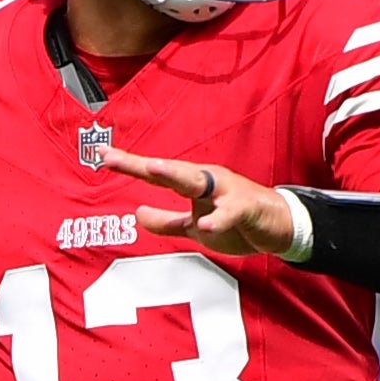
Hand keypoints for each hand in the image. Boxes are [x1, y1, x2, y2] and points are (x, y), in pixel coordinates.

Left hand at [97, 145, 297, 257]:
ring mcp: (227, 192)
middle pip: (170, 171)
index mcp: (193, 183)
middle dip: (141, 164)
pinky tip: (206, 224)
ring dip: (176, 174)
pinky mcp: (246, 207)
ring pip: (199, 181)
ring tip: (155, 169)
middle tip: (112, 158)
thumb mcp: (194, 225)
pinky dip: (218, 217)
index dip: (128, 165)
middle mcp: (207, 181)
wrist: (279, 225)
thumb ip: (167, 222)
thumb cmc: (237, 220)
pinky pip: (230, 212)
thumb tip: (138, 213)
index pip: (155, 174)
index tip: (100, 155)